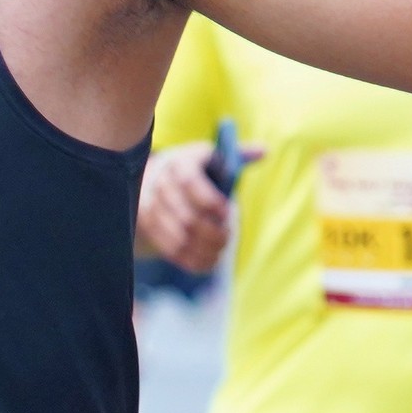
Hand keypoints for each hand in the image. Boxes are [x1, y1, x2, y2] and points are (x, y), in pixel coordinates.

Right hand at [136, 146, 231, 272]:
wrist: (158, 176)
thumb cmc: (197, 168)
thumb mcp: (212, 158)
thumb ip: (236, 155)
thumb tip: (264, 151)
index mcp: (179, 163)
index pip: (190, 182)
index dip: (210, 200)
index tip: (228, 212)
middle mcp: (160, 183)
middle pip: (186, 217)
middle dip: (212, 232)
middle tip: (228, 237)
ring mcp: (150, 206)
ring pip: (178, 238)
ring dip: (204, 249)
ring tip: (220, 250)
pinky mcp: (147, 226)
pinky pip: (170, 250)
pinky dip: (192, 260)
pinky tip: (208, 261)